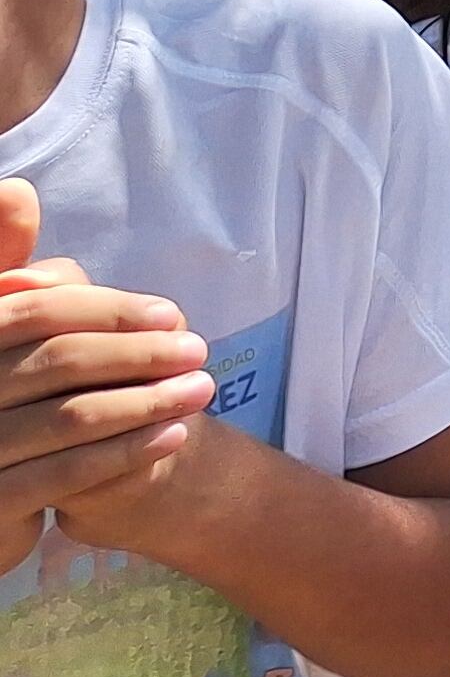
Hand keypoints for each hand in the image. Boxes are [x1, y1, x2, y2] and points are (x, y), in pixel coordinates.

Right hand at [0, 181, 214, 565]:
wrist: (3, 482)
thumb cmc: (14, 388)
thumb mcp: (14, 325)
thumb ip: (16, 268)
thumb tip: (18, 194)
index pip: (38, 310)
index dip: (110, 310)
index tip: (173, 314)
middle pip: (60, 363)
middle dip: (140, 356)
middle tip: (199, 352)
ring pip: (68, 419)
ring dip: (147, 403)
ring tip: (202, 390)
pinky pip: (64, 475)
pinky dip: (126, 452)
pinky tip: (174, 435)